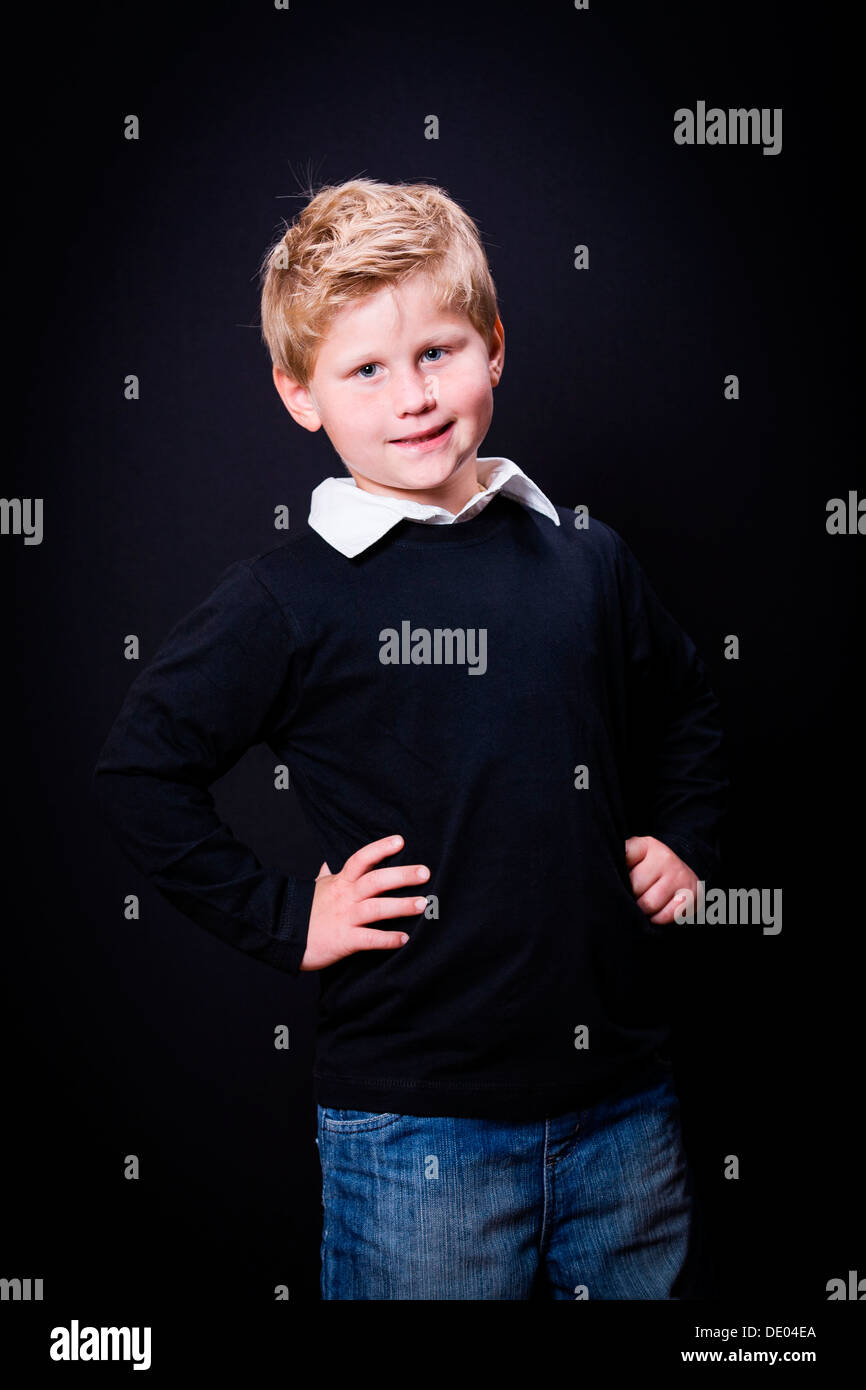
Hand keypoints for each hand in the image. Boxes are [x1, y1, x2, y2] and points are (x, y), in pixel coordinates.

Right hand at [299, 834, 429, 970]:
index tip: (401, 841)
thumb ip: (326, 874)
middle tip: (425, 872)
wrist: (281, 938)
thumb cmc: (302, 912)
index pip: (361, 859)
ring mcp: (344, 918)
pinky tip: (404, 939)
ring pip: (376, 908)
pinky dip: (387, 939)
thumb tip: (328, 861)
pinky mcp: (344, 941)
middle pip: (375, 880)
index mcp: (340, 882)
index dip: (380, 849)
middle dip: (401, 875)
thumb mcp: (315, 888)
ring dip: (401, 906)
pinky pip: (369, 939)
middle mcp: (345, 897)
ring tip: (422, 904)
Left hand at [624, 835, 698, 924]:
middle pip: (635, 887)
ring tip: (644, 904)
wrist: (685, 873)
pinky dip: (658, 919)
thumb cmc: (649, 870)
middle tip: (633, 895)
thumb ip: (619, 861)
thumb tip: (601, 878)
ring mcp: (679, 875)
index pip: (624, 857)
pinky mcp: (691, 894)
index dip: (615, 873)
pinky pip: (667, 915)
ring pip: (650, 904)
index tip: (616, 878)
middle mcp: (665, 857)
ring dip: (643, 910)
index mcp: (646, 846)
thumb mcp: (634, 857)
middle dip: (630, 896)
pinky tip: (657, 911)